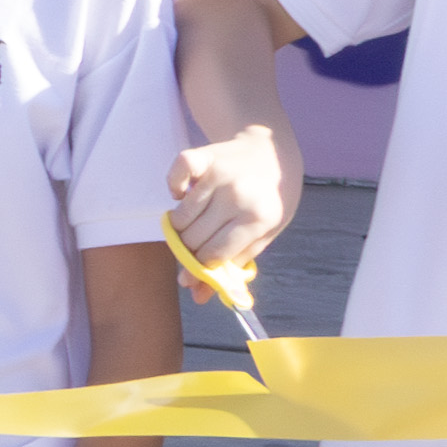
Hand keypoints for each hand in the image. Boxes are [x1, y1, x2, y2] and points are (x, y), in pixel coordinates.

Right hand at [163, 120, 295, 278]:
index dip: (201, 266)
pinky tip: (185, 195)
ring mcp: (218, 176)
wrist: (272, 150)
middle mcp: (237, 196)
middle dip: (189, 249)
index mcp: (257, 218)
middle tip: (198, 242)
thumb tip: (198, 296)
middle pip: (193, 240)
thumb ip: (234, 264)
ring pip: (179, 218)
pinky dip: (174, 191)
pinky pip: (174, 180)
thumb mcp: (264, 233)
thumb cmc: (269, 199)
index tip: (198, 266)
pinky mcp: (202, 158)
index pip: (214, 255)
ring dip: (181, 226)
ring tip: (197, 220)